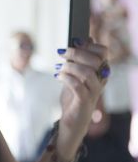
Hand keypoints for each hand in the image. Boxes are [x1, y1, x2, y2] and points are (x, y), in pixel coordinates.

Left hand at [55, 40, 107, 158]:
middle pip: (95, 60)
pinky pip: (78, 86)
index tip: (74, 42)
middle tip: (61, 53)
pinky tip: (58, 76)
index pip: (103, 53)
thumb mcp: (75, 75)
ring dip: (69, 66)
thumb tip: (84, 40)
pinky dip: (66, 78)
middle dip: (76, 53)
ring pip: (87, 72)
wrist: (72, 121)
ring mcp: (94, 92)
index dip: (89, 45)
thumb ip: (79, 60)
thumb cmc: (74, 97)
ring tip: (59, 67)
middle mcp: (101, 81)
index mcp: (100, 72)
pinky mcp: (85, 102)